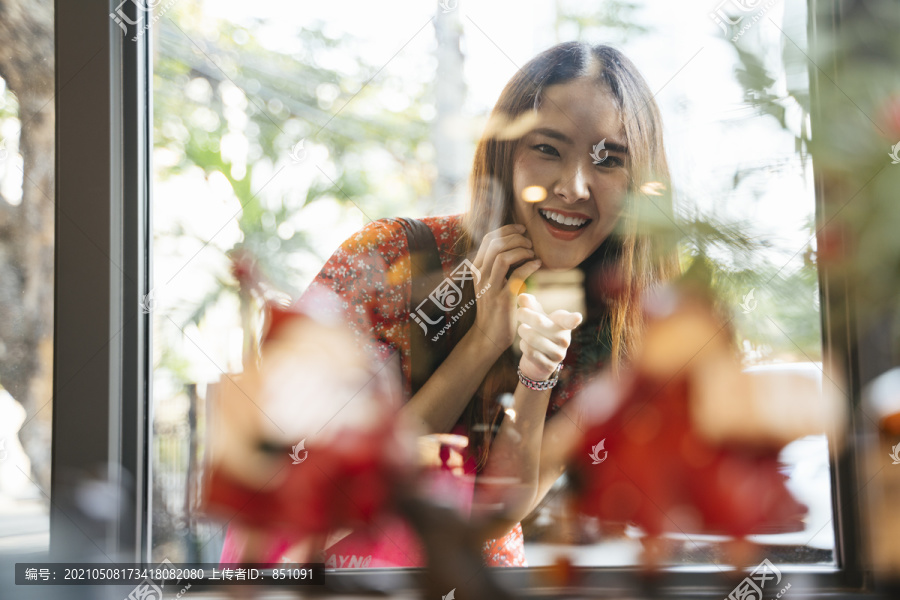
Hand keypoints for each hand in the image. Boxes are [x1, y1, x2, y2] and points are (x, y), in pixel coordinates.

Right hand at [469, 224, 541, 353]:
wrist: (489, 335)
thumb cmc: (493, 307)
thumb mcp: (489, 282)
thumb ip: (496, 265)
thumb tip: (515, 245)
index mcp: (476, 268)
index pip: (488, 239)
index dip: (507, 229)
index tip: (522, 229)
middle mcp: (480, 275)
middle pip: (496, 244)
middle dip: (516, 238)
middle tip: (529, 244)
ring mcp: (490, 287)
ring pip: (503, 257)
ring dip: (522, 250)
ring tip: (532, 254)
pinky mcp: (503, 299)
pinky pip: (517, 275)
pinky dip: (529, 266)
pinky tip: (537, 264)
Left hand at [516, 293, 582, 381]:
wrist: (539, 361)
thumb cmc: (539, 332)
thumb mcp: (537, 317)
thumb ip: (530, 305)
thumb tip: (522, 296)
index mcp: (563, 324)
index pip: (569, 320)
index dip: (573, 319)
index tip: (577, 317)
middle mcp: (564, 339)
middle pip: (539, 321)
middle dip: (524, 315)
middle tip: (519, 313)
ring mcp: (558, 353)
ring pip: (532, 337)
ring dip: (522, 331)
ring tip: (523, 330)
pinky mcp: (549, 365)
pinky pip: (530, 351)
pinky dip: (523, 345)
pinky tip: (525, 344)